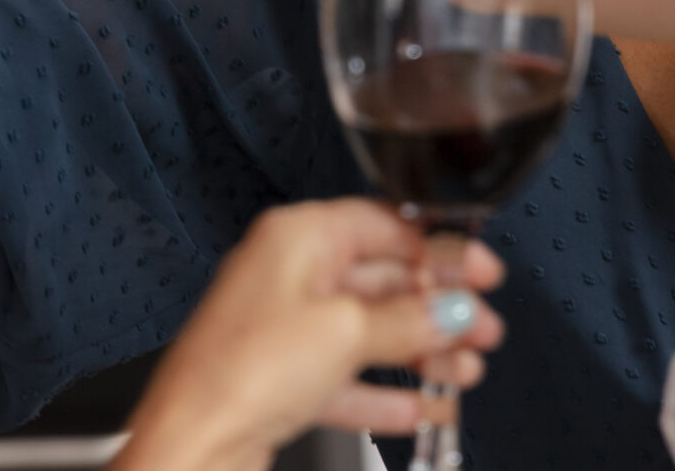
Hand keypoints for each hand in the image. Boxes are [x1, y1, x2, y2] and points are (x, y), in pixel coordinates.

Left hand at [116, 201, 506, 470]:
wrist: (192, 447)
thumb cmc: (240, 375)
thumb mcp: (345, 332)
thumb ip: (409, 319)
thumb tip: (451, 310)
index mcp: (298, 237)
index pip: (384, 226)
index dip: (439, 249)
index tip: (479, 270)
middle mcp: (289, 275)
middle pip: (382, 281)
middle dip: (437, 309)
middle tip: (482, 327)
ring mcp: (283, 328)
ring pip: (369, 332)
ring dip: (421, 353)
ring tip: (461, 372)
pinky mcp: (279, 377)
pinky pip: (347, 376)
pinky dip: (384, 393)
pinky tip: (418, 410)